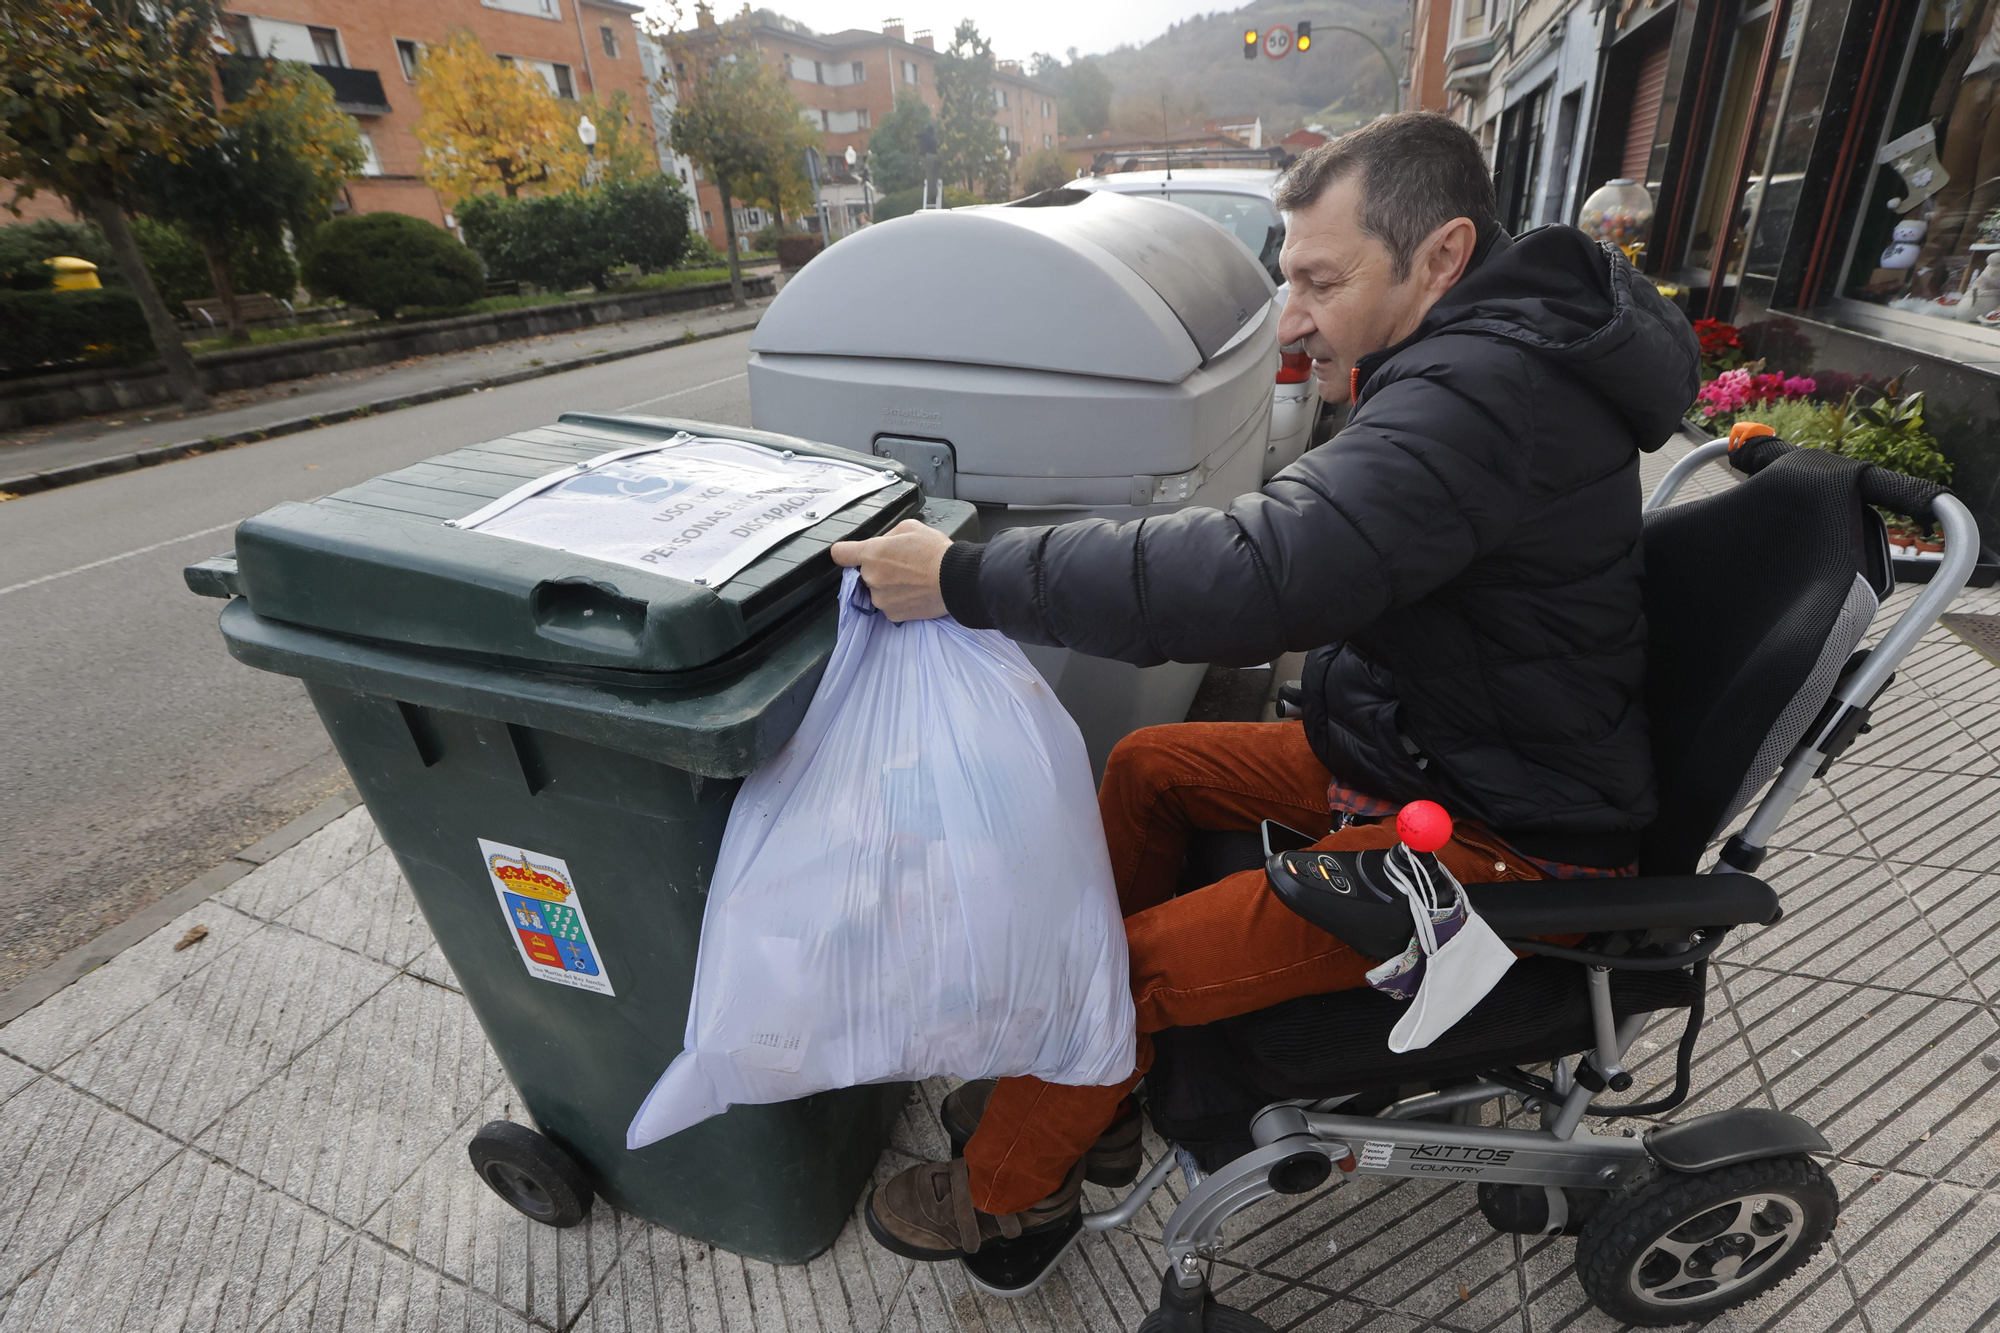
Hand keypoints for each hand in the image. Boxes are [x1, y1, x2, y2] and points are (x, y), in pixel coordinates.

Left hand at [830, 519, 950, 621]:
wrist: (956, 579)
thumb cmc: (935, 552)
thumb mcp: (910, 528)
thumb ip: (888, 536)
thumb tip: (883, 545)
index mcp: (871, 553)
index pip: (840, 553)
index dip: (845, 553)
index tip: (850, 555)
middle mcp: (871, 577)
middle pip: (864, 573)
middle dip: (878, 568)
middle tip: (902, 565)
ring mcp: (880, 598)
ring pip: (876, 590)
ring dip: (888, 586)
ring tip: (911, 580)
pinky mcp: (892, 614)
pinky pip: (888, 605)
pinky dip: (898, 600)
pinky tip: (914, 592)